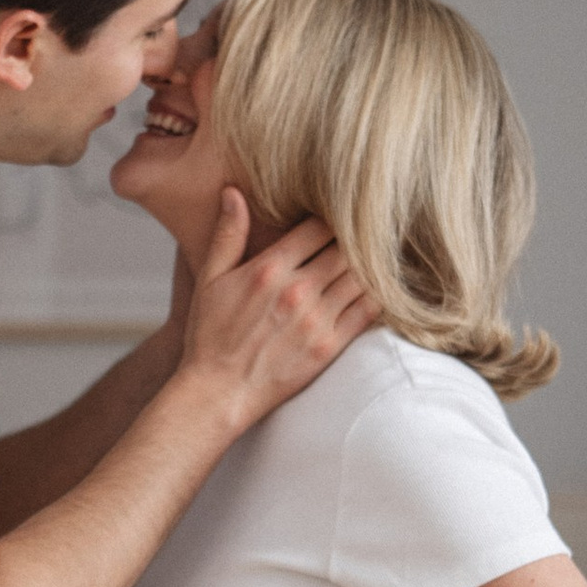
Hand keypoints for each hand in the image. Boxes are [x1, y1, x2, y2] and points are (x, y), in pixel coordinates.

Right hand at [176, 195, 375, 431]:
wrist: (217, 393)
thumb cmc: (210, 336)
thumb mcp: (209, 280)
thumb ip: (227, 235)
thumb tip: (233, 193)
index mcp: (269, 269)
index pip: (318, 226)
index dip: (331, 217)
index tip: (336, 217)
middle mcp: (297, 291)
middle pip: (346, 248)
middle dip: (355, 238)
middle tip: (364, 233)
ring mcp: (316, 320)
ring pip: (361, 276)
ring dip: (369, 264)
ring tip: (372, 257)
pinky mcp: (329, 347)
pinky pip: (367, 312)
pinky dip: (376, 295)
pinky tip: (377, 288)